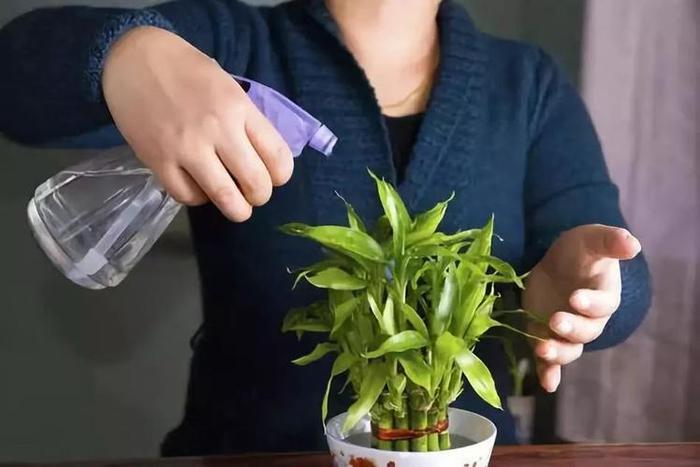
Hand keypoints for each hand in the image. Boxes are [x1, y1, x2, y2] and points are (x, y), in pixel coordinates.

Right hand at [102, 27, 292, 221]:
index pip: (277, 156)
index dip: (282, 175)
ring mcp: (186, 148)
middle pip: (255, 182)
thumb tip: (263, 159)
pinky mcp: (158, 161)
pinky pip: (187, 195)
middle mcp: (217, 130)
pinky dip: (198, 199)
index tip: (275, 177)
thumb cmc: (186, 70)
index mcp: (239, 108)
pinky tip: (200, 189)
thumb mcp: (228, 87)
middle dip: (261, 196)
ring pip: (224, 197)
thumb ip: (246, 122)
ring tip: (237, 207)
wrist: (133, 58)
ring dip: (236, 209)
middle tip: (255, 194)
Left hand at [522, 224, 641, 391]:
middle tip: (556, 321)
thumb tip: (632, 244)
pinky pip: (550, 362)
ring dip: (558, 353)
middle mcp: (589, 320)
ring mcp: (567, 332)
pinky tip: (547, 384)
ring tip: (543, 349)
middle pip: (586, 331)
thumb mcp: (591, 238)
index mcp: (604, 296)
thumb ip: (610, 240)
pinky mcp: (545, 337)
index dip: (591, 303)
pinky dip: (549, 373)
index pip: (603, 305)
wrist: (555, 263)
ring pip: (569, 349)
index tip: (576, 298)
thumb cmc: (579, 251)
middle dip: (572, 328)